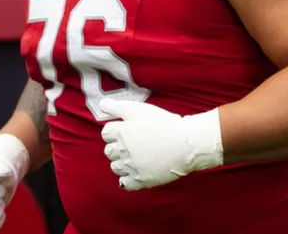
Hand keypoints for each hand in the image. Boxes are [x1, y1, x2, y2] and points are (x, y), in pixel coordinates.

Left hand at [99, 98, 222, 190]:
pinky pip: (125, 183)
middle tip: (135, 142)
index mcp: (120, 132)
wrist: (185, 143)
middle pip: (109, 151)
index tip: (128, 130)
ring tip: (138, 155)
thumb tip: (101, 105)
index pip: (106, 133)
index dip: (117, 130)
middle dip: (118, 146)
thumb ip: (116, 107)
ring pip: (116, 167)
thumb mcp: (138, 109)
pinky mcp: (140, 181)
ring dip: (122, 162)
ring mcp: (130, 167)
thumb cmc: (164, 123)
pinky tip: (137, 171)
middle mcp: (122, 151)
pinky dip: (128, 178)